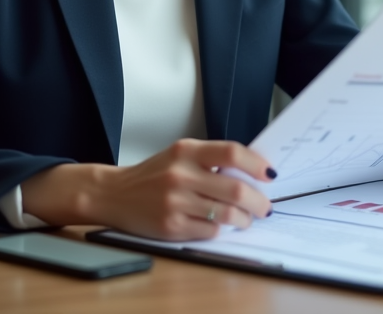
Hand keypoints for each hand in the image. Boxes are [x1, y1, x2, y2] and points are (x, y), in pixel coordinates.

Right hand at [21, 139, 275, 240]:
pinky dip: (221, 230)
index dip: (256, 164)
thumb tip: (253, 172)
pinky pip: (210, 231)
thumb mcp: (179, 154)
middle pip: (235, 189)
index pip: (231, 152)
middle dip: (258, 201)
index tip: (269, 174)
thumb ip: (211, 159)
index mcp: (186, 151)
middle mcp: (181, 174)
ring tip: (246, 219)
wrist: (113, 193)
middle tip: (265, 206)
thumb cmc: (152, 175)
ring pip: (227, 214)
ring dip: (244, 219)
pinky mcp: (171, 226)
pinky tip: (221, 226)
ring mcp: (175, 202)